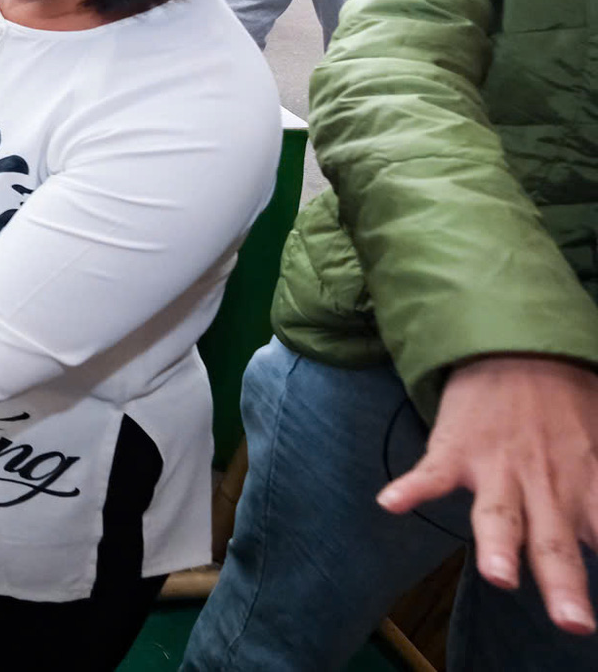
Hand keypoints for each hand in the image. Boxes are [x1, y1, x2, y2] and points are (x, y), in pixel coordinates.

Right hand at [378, 356, 597, 634]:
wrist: (517, 346)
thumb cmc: (567, 399)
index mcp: (587, 485)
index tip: (593, 616)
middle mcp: (545, 484)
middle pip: (555, 543)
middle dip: (564, 584)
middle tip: (575, 623)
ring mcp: (497, 468)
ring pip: (499, 515)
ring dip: (498, 546)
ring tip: (498, 577)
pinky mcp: (454, 450)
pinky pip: (430, 474)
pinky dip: (409, 490)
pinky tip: (391, 504)